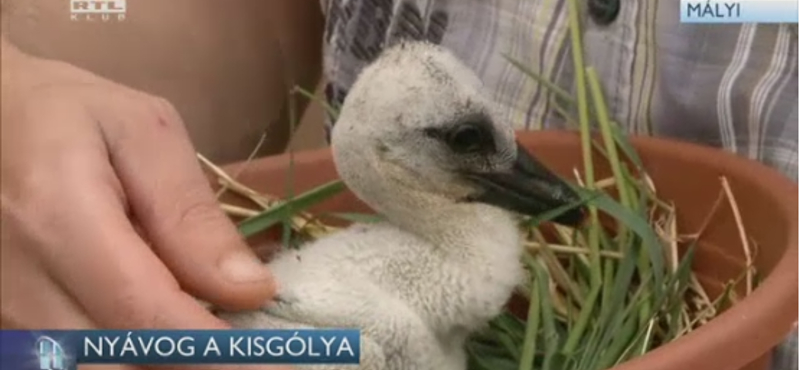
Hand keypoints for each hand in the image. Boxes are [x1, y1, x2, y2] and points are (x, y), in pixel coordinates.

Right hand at [0, 39, 288, 368]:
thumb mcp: (142, 135)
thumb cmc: (66, 115)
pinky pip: (73, 363)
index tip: (277, 364)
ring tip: (215, 339)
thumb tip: (250, 290)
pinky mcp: (5, 326)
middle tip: (253, 354)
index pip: (146, 312)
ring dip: (165, 365)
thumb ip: (191, 215)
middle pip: (118, 360)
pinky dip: (129, 358)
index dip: (216, 351)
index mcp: (57, 217)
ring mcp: (2, 312)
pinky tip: (167, 336)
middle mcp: (19, 280)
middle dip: (196, 365)